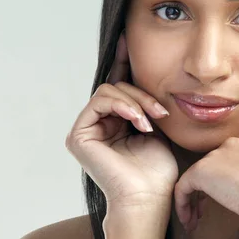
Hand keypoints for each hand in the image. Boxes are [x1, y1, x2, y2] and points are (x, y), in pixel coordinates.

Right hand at [65, 31, 178, 213]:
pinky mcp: (78, 136)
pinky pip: (99, 102)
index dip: (123, 62)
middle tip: (161, 112)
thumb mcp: (156, 127)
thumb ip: (146, 104)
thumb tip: (150, 77)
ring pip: (108, 92)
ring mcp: (85, 130)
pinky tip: (138, 122)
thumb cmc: (157, 170)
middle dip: (141, 94)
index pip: (119, 87)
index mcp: (115, 122)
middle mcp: (97, 124)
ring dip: (134, 101)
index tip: (128, 40)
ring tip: (151, 121)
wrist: (150, 197)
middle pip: (116, 87)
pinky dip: (121, 106)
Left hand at [173, 136, 238, 232]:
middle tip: (204, 213)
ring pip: (197, 177)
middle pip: (212, 168)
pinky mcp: (201, 170)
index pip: (231, 161)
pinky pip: (184, 187)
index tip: (226, 201)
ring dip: (194, 201)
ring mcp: (216, 155)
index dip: (224, 183)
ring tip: (195, 221)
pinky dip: (183, 204)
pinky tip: (188, 221)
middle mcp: (233, 144)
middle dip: (207, 191)